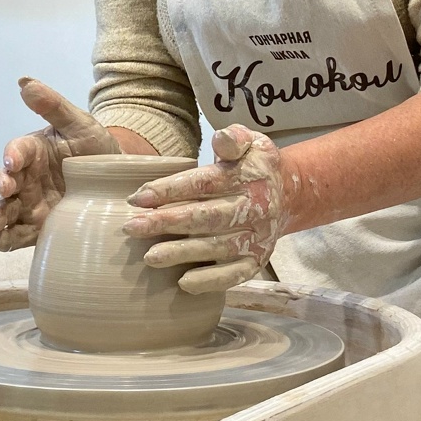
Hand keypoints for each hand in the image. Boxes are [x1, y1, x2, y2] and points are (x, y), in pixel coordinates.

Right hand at [0, 78, 119, 250]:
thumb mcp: (80, 124)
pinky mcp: (38, 227)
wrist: (118, 182)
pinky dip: (8, 240)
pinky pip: (19, 234)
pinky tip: (3, 244)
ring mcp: (31, 204)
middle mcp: (26, 178)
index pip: (17, 150)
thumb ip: (53, 105)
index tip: (13, 161)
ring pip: (7, 210)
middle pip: (5, 183)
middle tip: (4, 191)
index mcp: (33, 151)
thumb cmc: (96, 147)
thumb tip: (25, 81)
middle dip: (0, 188)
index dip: (13, 155)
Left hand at [121, 125, 293, 294]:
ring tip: (149, 257)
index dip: (170, 190)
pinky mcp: (258, 261)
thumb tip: (220, 138)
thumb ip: (234, 138)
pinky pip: (234, 274)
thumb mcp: (251, 142)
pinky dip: (210, 280)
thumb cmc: (253, 167)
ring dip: (181, 253)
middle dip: (166, 223)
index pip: (205, 183)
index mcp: (248, 177)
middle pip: (206, 217)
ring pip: (216, 248)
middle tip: (132, 227)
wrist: (288, 195)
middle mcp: (256, 209)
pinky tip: (183, 282)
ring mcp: (257, 238)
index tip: (138, 197)